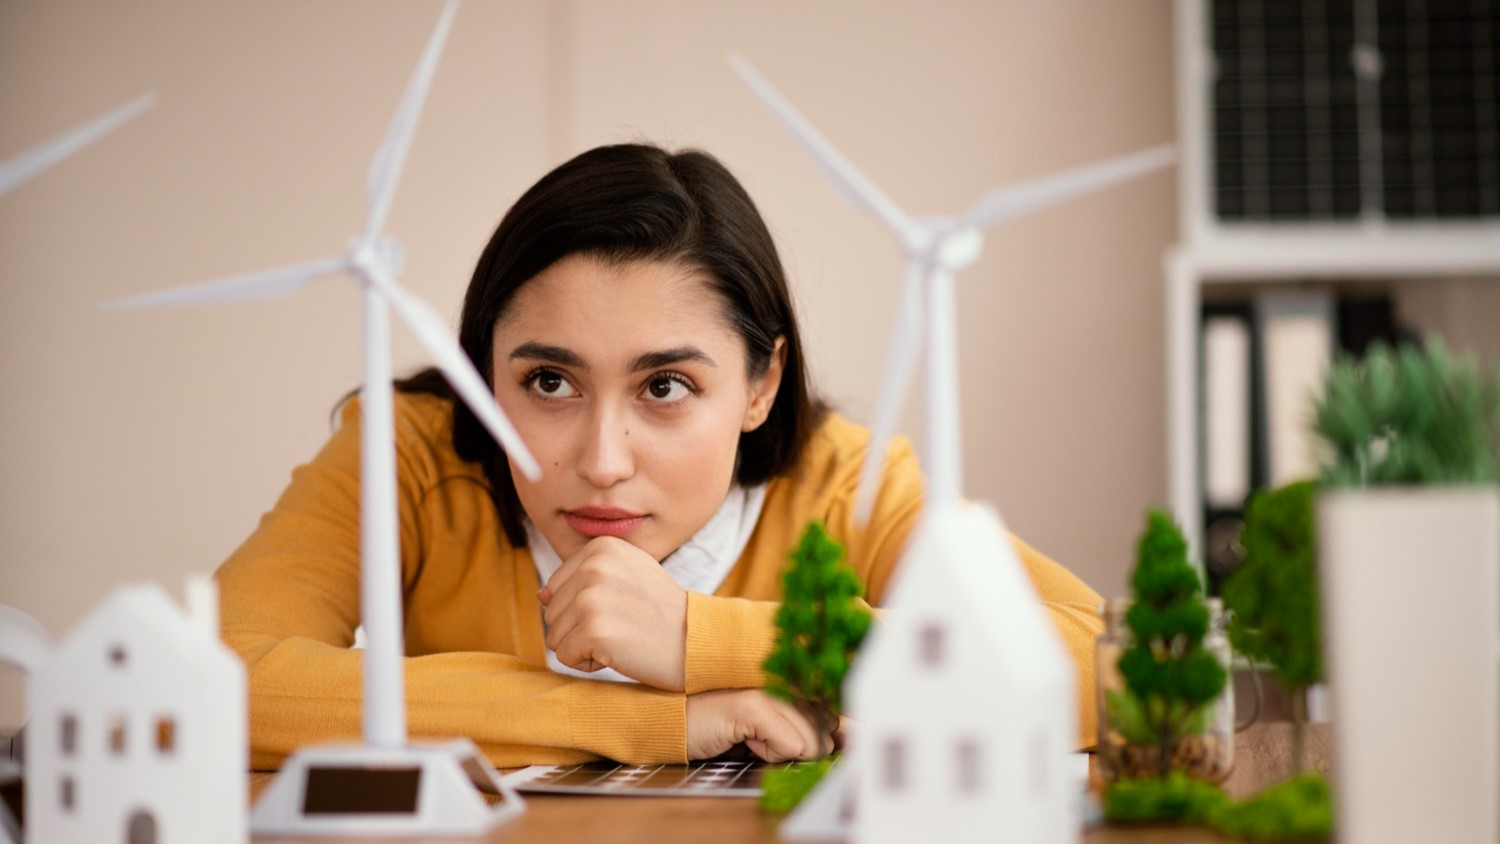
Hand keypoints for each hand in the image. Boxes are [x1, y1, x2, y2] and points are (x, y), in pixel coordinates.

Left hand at [539, 536, 687, 690]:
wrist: (697, 640)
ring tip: (622, 638)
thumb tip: (541, 594)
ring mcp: (591, 598)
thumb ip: (585, 576)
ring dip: (584, 647)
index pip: (556, 588)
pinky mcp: (592, 630)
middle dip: (581, 629)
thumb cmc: (662, 613)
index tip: (621, 609)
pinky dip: (588, 664)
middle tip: (623, 627)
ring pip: (555, 636)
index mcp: (601, 548)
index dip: (583, 608)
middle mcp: (593, 566)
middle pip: (552, 612)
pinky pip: (564, 657)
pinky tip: (619, 653)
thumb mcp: (629, 574)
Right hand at [686, 689, 835, 761]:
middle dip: (801, 746)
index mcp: (794, 677)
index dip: (829, 734)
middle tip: (765, 736)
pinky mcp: (753, 706)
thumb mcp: (774, 726)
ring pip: (811, 741)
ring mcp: (770, 689)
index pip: (837, 710)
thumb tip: (848, 738)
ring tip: (753, 737)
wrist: (679, 724)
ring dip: (783, 752)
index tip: (800, 737)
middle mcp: (786, 676)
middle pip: (828, 730)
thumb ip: (810, 726)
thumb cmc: (726, 726)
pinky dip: (769, 754)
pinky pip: (790, 747)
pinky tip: (746, 741)